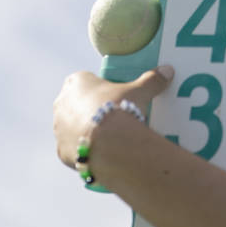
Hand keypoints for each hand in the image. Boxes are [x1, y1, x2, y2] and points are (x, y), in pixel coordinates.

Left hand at [52, 66, 173, 167]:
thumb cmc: (119, 109)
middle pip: (76, 105)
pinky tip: (100, 156)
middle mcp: (61, 103)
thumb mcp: (139, 92)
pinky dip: (86, 153)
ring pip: (72, 129)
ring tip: (108, 141)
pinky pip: (74, 151)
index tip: (114, 99)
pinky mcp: (61, 151)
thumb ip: (151, 80)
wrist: (108, 144)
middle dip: (90, 111)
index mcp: (76, 82)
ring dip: (86, 132)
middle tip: (113, 121)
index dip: (100, 90)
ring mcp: (58, 129)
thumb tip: (168, 70)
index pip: (86, 82)